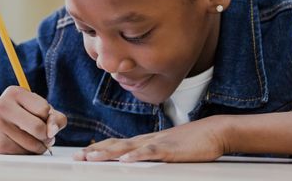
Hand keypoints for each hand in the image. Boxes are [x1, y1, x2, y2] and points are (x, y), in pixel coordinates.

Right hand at [0, 86, 66, 154]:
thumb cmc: (19, 113)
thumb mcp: (37, 107)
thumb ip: (54, 117)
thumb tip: (53, 132)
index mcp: (15, 92)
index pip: (44, 109)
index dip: (48, 117)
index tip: (40, 116)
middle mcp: (3, 107)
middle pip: (39, 128)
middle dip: (46, 135)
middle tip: (42, 133)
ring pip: (33, 145)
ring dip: (39, 146)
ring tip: (30, 138)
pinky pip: (24, 154)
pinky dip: (28, 152)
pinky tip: (19, 143)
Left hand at [73, 116, 229, 162]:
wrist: (213, 131)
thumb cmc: (191, 142)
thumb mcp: (165, 149)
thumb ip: (150, 154)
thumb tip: (135, 161)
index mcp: (144, 141)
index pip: (115, 144)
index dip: (98, 148)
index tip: (81, 154)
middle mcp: (146, 140)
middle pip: (115, 145)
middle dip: (95, 151)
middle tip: (77, 157)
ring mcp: (157, 143)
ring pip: (127, 148)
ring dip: (108, 153)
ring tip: (91, 158)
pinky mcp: (170, 149)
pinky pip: (151, 152)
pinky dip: (137, 156)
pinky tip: (126, 160)